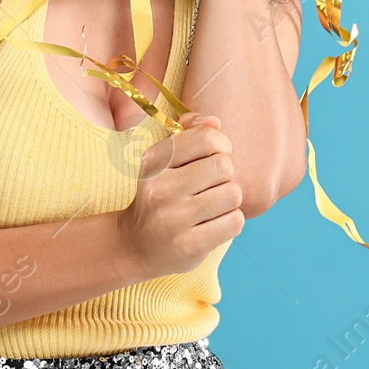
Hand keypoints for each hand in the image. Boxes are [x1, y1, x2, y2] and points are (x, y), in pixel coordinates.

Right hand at [117, 112, 244, 277]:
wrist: (134, 246)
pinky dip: (230, 222)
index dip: (221, 144)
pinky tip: (212, 224)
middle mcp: (161, 189)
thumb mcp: (163, 162)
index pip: (206, 138)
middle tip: (211, 186)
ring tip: (211, 206)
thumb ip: (189, 134)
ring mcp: (173, 220)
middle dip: (225, 175)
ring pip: (233, 194)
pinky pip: (234, 222)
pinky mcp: (189, 246)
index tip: (214, 156)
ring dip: (229, 200)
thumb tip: (214, 121)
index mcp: (154, 162)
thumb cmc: (159, 196)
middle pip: (223, 165)